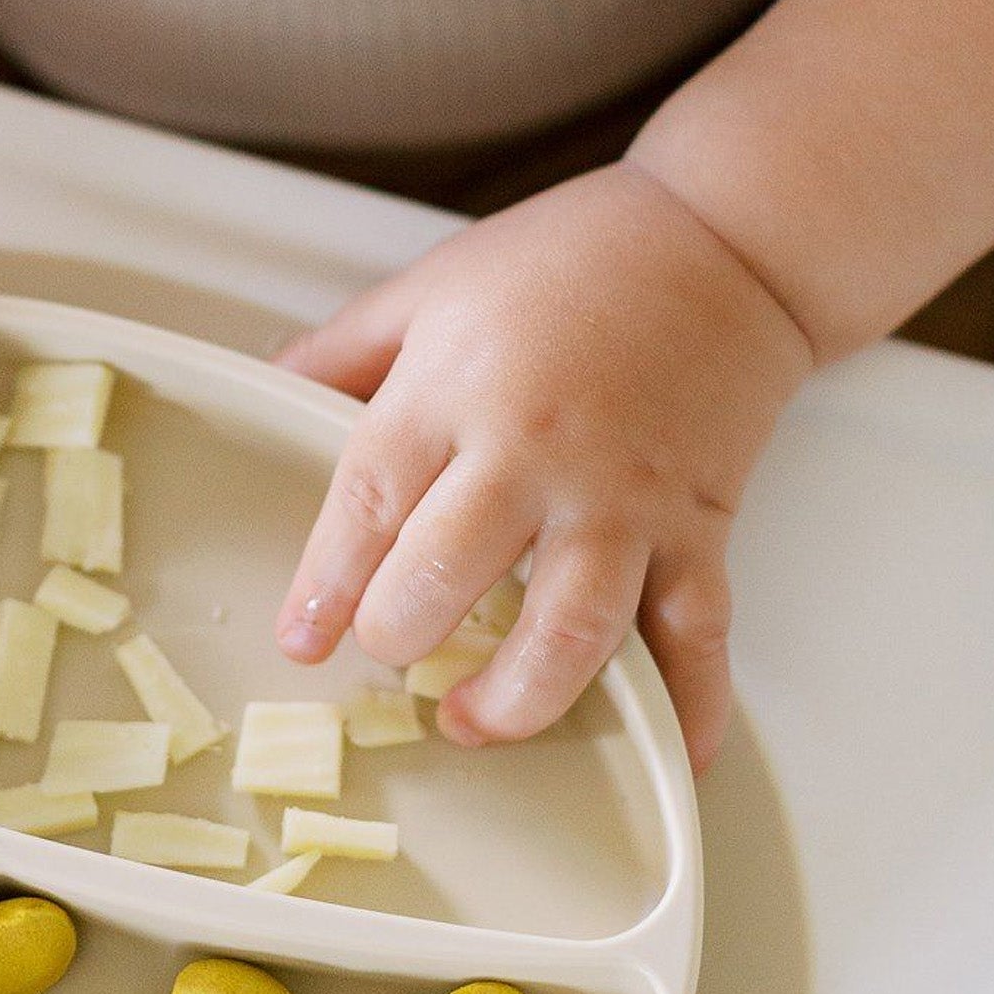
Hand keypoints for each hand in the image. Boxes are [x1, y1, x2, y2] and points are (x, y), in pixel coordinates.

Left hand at [273, 161, 814, 770]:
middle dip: (400, 637)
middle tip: (388, 656)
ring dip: (515, 699)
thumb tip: (264, 397)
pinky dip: (691, 705)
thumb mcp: (430, 288)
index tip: (301, 641)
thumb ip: (342, 354)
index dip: (324, 587)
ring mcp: (625, 499)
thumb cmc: (571, 261)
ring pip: (569, 631)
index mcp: (455, 392)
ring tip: (472, 722)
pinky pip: (698, 635)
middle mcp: (538, 452)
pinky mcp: (700, 529)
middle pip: (448, 577)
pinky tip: (670, 755)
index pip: (368, 507)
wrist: (728, 238)